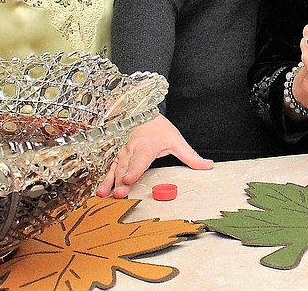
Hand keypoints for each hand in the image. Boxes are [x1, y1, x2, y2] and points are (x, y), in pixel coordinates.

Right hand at [95, 114, 211, 198]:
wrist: (142, 113)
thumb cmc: (159, 129)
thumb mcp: (177, 140)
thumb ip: (190, 156)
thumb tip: (208, 165)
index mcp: (146, 146)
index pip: (140, 160)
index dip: (134, 170)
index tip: (129, 179)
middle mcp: (132, 150)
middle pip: (126, 168)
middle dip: (121, 182)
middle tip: (119, 194)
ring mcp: (123, 154)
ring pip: (115, 169)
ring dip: (109, 182)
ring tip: (104, 194)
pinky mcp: (118, 157)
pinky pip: (110, 169)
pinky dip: (104, 180)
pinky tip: (100, 192)